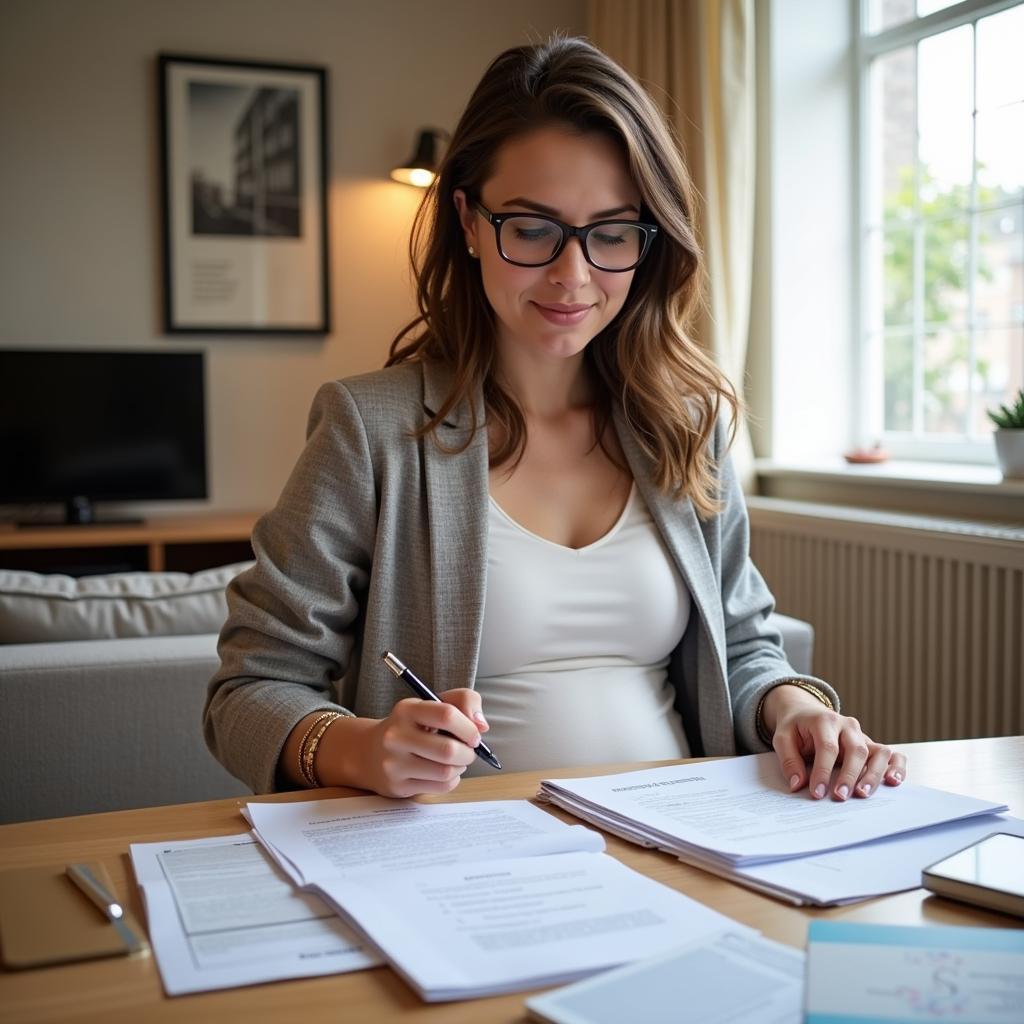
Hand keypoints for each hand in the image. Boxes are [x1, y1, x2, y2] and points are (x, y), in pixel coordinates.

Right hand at [322, 688, 488, 798]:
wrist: (369, 751)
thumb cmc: (411, 725)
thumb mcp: (432, 703)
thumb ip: (463, 701)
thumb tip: (482, 725)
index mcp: (407, 710)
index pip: (446, 714)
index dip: (468, 727)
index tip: (475, 734)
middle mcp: (396, 736)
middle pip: (448, 750)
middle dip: (468, 753)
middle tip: (469, 751)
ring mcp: (394, 763)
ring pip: (446, 771)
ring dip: (461, 767)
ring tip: (457, 761)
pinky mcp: (397, 786)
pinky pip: (439, 787)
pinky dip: (451, 780)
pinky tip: (444, 772)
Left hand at [762, 685, 906, 800]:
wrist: (806, 713)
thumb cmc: (795, 727)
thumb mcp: (782, 738)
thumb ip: (788, 760)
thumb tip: (797, 785)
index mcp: (824, 720)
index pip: (827, 747)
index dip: (823, 771)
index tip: (817, 792)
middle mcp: (848, 726)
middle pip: (856, 750)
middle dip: (849, 776)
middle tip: (840, 797)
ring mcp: (862, 735)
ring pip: (878, 752)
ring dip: (874, 774)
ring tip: (863, 794)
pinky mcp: (871, 745)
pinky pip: (892, 754)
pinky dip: (897, 767)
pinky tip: (893, 782)